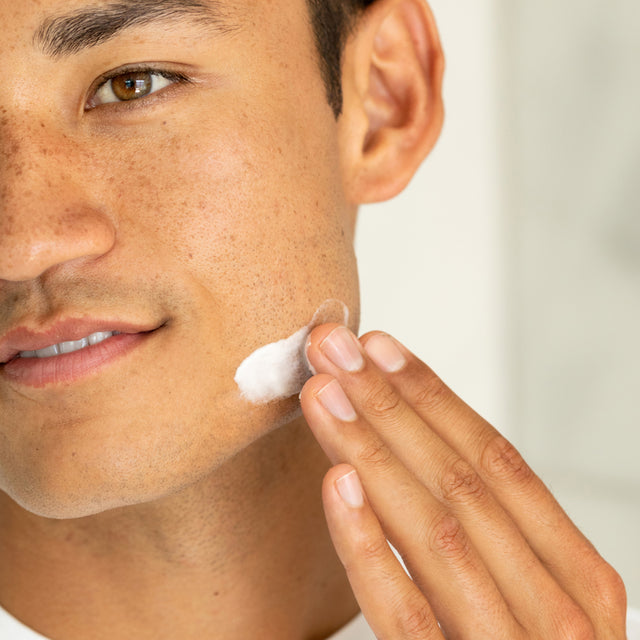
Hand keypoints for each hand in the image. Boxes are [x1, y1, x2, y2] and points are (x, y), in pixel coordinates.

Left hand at [300, 325, 626, 638]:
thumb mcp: (527, 591)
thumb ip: (488, 528)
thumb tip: (411, 436)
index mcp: (580, 577)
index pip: (498, 459)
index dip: (433, 396)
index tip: (379, 347)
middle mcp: (561, 613)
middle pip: (462, 482)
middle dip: (391, 406)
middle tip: (334, 350)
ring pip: (434, 532)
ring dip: (371, 453)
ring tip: (323, 395)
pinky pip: (406, 613)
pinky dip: (368, 544)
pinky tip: (335, 485)